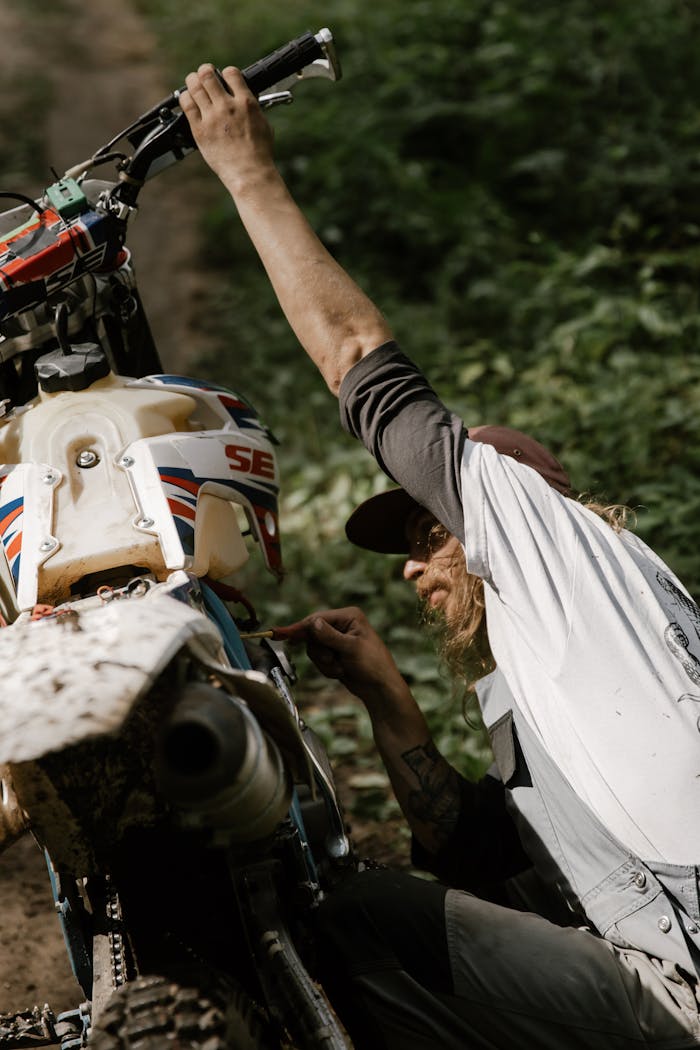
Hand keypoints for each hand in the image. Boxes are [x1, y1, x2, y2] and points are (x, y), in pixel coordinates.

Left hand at [179, 64, 275, 188]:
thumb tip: (247, 99)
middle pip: (208, 75)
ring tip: (193, 82)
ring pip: (195, 86)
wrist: (249, 173)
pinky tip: (187, 98)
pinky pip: (187, 105)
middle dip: (205, 71)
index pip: (231, 73)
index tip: (224, 78)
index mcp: (246, 102)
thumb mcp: (264, 124)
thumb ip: (253, 108)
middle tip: (204, 75)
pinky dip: (185, 97)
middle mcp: (227, 106)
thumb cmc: (259, 153)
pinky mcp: (200, 130)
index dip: (226, 72)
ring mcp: (212, 117)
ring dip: (192, 80)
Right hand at [280, 607, 411, 715]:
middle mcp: (342, 625)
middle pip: (312, 634)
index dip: (299, 628)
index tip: (279, 633)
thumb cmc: (373, 665)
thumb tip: (313, 623)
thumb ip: (329, 636)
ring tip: (341, 667)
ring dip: (325, 663)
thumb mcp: (351, 648)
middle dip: (321, 652)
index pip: (317, 619)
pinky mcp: (334, 653)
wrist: (379, 689)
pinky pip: (319, 659)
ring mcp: (337, 640)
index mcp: (349, 616)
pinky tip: (342, 671)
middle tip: (332, 660)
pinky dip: (328, 668)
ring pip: (314, 649)